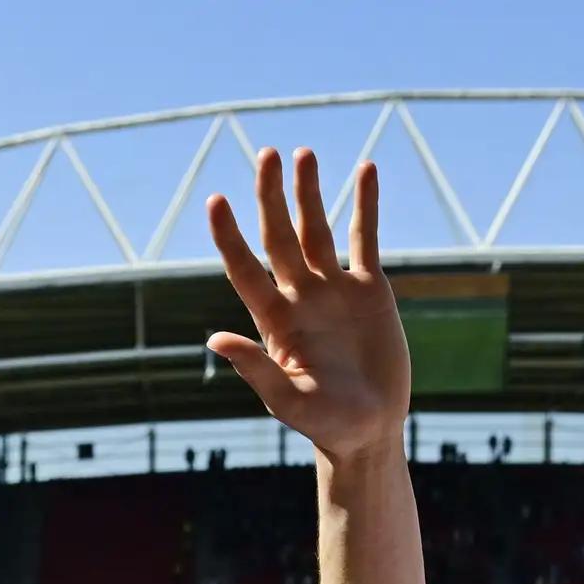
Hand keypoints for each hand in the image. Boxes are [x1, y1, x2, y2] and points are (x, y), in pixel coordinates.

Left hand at [205, 149, 408, 466]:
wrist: (368, 430)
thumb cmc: (324, 423)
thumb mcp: (288, 401)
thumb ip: (256, 369)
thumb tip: (214, 338)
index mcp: (274, 320)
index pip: (244, 268)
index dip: (229, 236)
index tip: (216, 200)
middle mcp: (299, 296)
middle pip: (279, 236)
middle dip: (272, 196)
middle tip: (266, 154)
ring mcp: (333, 289)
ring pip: (317, 229)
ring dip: (310, 192)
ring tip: (303, 153)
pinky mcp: (368, 289)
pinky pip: (365, 238)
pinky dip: (365, 205)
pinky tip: (366, 170)